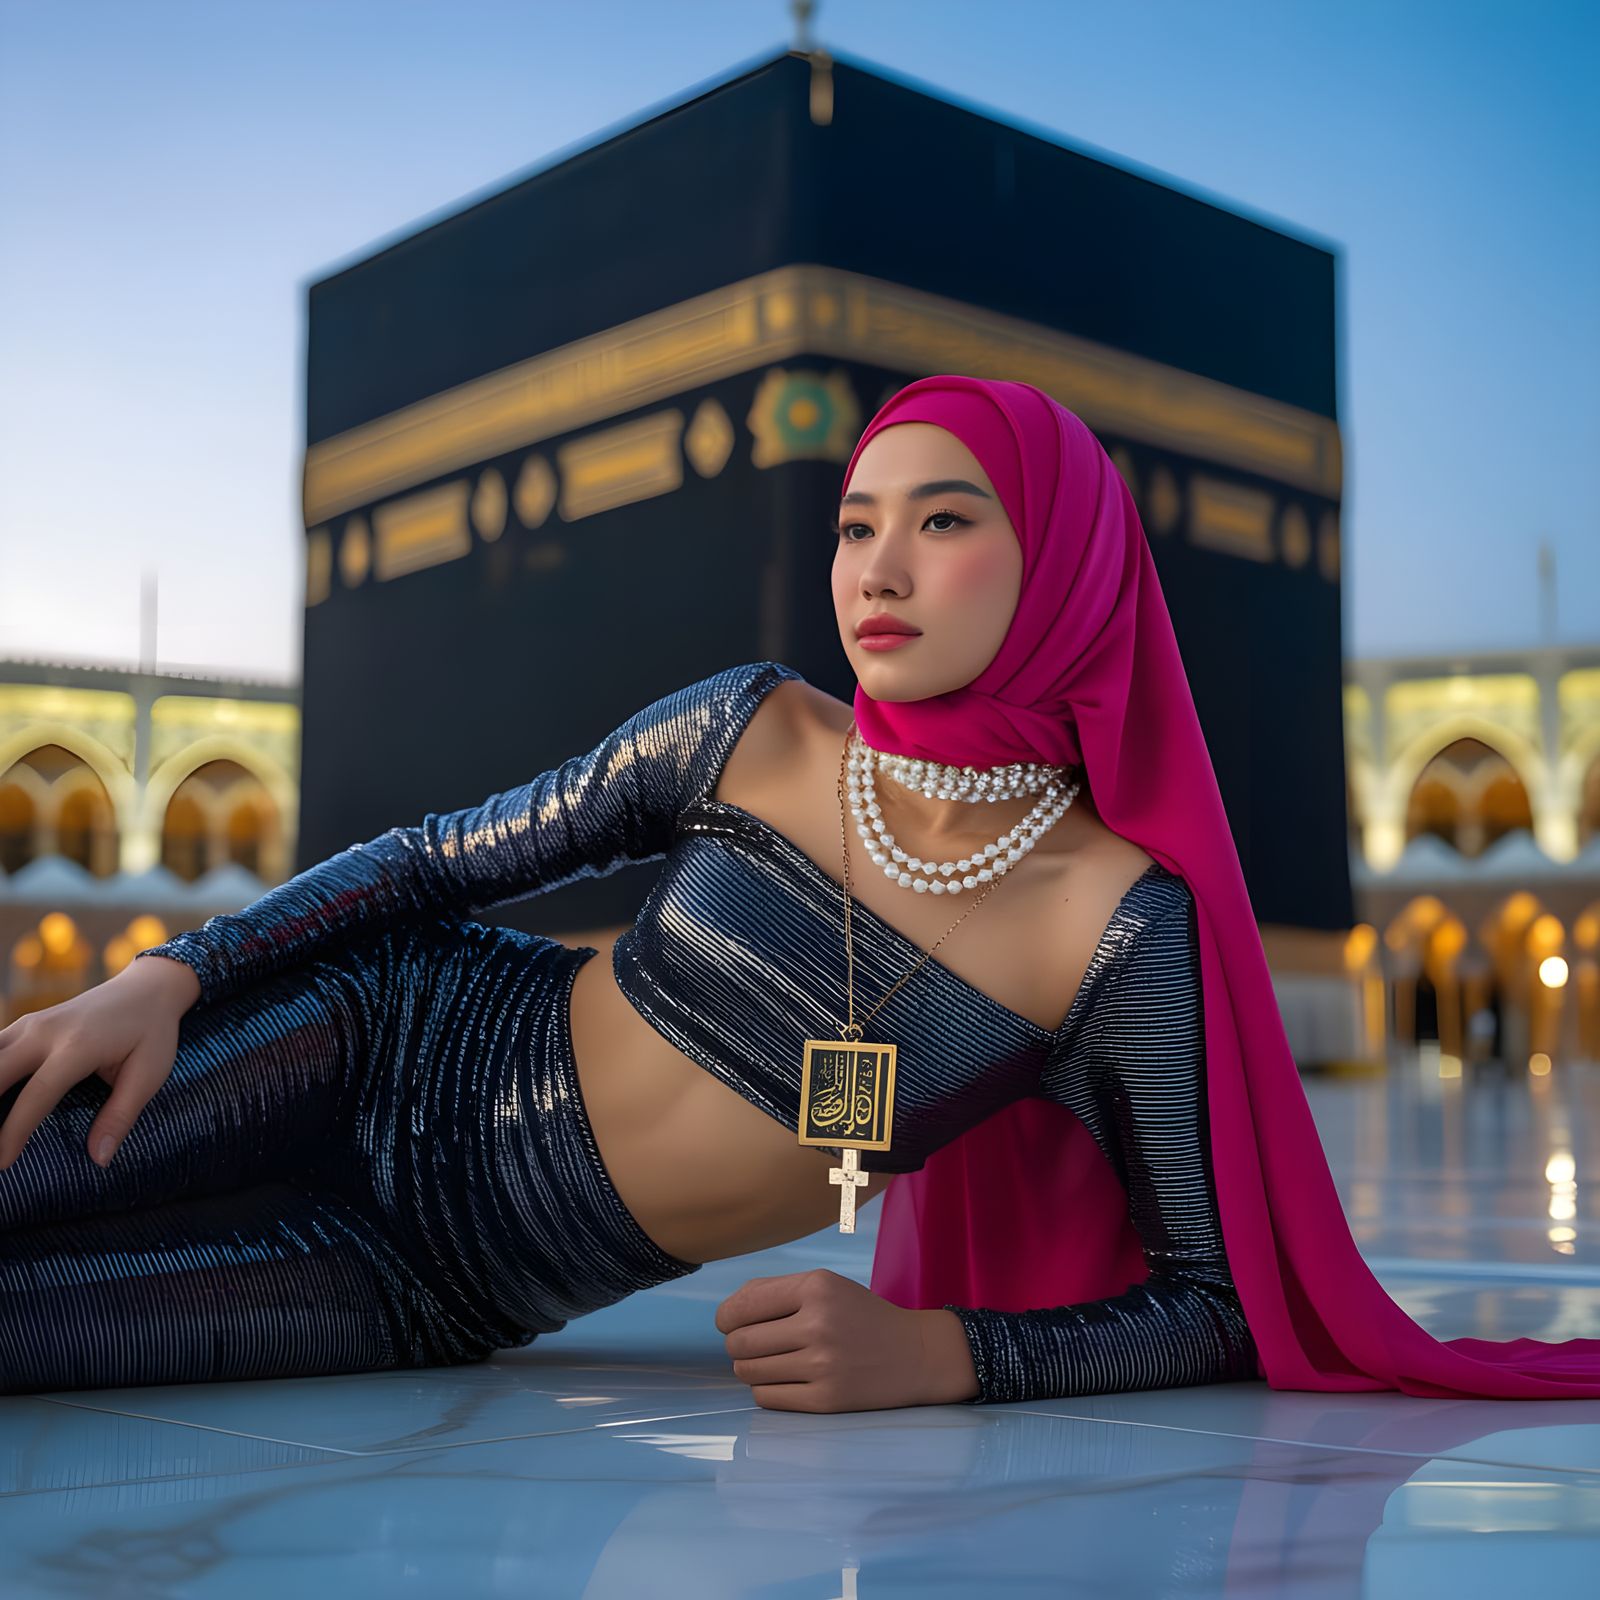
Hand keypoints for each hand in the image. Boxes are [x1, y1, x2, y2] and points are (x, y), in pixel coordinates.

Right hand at [0, 961, 189, 1171]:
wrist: (148, 988)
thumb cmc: (152, 1033)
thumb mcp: (150, 1073)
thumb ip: (121, 1115)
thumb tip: (100, 1158)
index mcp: (78, 1045)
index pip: (37, 1094)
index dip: (14, 1131)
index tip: (1, 1164)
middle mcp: (46, 1031)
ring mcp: (31, 1023)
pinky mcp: (25, 1024)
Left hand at [716, 1267, 979, 1411]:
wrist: (914, 1354)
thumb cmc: (861, 1315)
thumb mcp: (826, 1286)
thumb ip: (776, 1292)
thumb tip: (727, 1313)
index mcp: (815, 1288)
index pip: (742, 1305)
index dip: (726, 1318)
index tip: (729, 1323)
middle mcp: (818, 1325)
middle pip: (740, 1343)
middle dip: (736, 1345)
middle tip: (751, 1345)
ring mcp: (822, 1366)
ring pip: (749, 1372)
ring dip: (750, 1368)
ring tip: (769, 1361)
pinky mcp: (826, 1400)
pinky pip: (766, 1398)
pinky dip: (766, 1390)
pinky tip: (784, 1380)